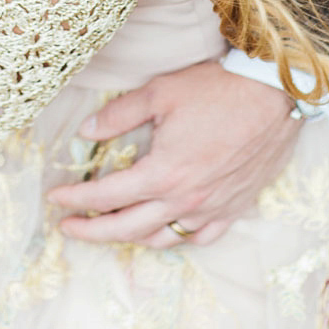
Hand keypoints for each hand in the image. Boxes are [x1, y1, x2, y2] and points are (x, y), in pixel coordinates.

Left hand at [47, 61, 299, 248]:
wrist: (273, 95)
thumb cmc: (216, 89)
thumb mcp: (160, 92)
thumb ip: (119, 115)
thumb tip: (85, 130)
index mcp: (162, 173)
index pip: (107, 196)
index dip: (77, 198)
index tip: (55, 198)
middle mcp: (185, 200)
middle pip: (128, 228)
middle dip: (93, 232)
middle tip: (68, 228)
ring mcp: (212, 208)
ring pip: (163, 238)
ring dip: (132, 238)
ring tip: (112, 229)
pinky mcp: (235, 207)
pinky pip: (201, 237)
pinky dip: (177, 238)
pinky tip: (166, 230)